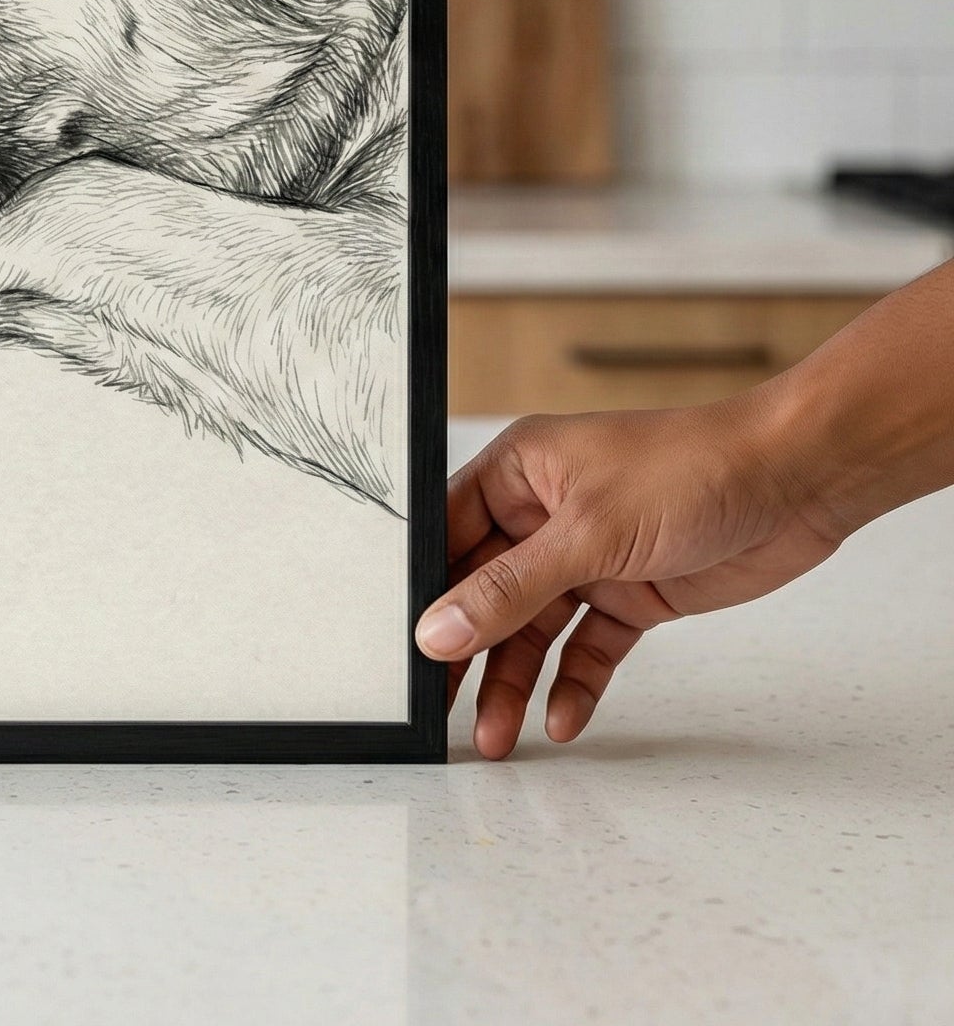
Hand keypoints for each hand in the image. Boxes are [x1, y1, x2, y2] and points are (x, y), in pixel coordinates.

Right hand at [418, 395, 845, 759]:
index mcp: (519, 471)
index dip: (426, 592)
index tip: (407, 651)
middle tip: (442, 708)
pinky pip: (588, 646)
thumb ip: (509, 589)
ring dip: (516, 680)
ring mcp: (589, 555)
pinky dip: (575, 682)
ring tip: (497, 735)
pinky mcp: (630, 592)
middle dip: (468, 651)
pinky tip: (563, 718)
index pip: (448, 536)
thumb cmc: (690, 466)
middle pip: (487, 592)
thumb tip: (439, 629)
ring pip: (533, 628)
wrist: (795, 482)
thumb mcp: (587, 532)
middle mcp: (544, 513)